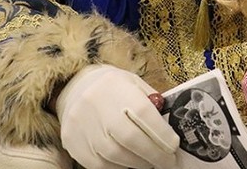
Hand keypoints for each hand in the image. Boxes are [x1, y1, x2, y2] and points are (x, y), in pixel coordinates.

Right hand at [56, 64, 179, 168]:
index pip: (143, 113)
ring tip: (150, 162)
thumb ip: (153, 105)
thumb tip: (171, 131)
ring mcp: (81, 125)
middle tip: (168, 161)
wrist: (76, 87)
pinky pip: (98, 164)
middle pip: (129, 138)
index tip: (174, 146)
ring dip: (138, 162)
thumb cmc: (115, 88)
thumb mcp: (136, 86)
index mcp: (116, 86)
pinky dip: (118, 166)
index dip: (161, 133)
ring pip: (114, 155)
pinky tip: (129, 162)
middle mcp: (96, 104)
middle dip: (153, 154)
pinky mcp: (72, 142)